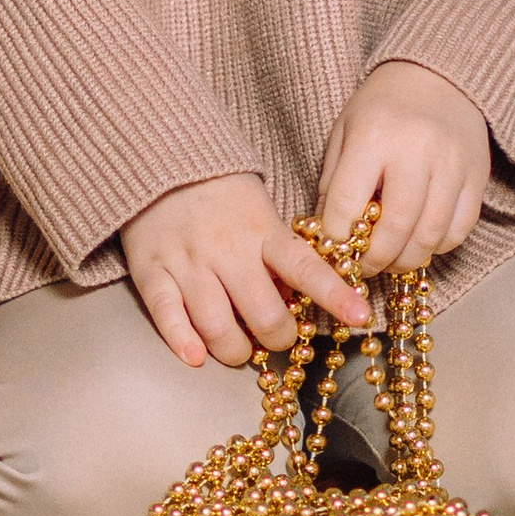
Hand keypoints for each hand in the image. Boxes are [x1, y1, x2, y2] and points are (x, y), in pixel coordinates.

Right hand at [121, 172, 368, 370]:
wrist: (160, 159)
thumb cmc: (221, 193)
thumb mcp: (261, 212)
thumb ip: (279, 255)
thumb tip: (299, 303)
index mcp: (262, 231)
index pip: (306, 268)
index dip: (335, 295)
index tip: (363, 317)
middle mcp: (228, 250)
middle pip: (264, 315)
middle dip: (278, 338)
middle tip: (276, 336)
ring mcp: (188, 262)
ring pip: (218, 328)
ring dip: (235, 351)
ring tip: (239, 348)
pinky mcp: (152, 271)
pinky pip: (168, 317)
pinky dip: (183, 343)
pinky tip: (196, 356)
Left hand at [316, 60, 489, 278]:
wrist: (438, 74)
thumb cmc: (382, 105)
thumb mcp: (345, 130)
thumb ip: (333, 182)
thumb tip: (328, 236)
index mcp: (373, 135)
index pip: (347, 205)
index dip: (336, 238)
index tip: (334, 251)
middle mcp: (415, 150)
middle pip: (395, 227)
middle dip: (375, 259)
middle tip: (365, 267)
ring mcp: (451, 163)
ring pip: (429, 234)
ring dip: (407, 259)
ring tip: (392, 260)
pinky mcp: (476, 175)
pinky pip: (459, 228)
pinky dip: (438, 246)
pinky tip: (421, 241)